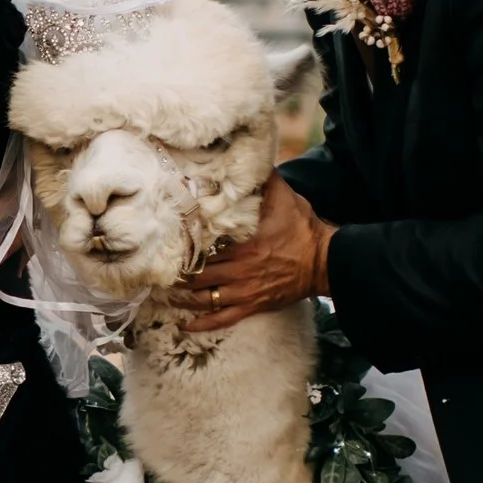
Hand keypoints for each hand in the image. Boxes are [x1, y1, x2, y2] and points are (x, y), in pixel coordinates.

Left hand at [178, 172, 330, 329]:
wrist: (325, 262)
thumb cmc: (303, 229)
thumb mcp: (285, 198)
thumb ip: (265, 179)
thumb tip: (252, 157)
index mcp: (242, 246)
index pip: (203, 248)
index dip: (182, 247)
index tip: (166, 243)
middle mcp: (238, 271)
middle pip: (196, 276)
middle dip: (177, 274)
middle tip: (157, 269)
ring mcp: (244, 292)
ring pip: (203, 300)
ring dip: (182, 297)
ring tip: (165, 293)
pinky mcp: (252, 306)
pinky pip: (222, 320)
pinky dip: (201, 324)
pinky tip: (184, 325)